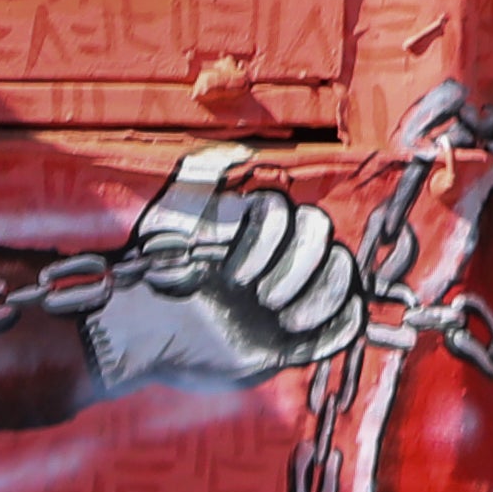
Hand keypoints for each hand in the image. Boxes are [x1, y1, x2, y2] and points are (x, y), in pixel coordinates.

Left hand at [81, 144, 365, 397]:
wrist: (145, 336)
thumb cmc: (156, 276)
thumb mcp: (171, 215)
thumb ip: (202, 173)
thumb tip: (243, 150)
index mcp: (257, 231)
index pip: (294, 216)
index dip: (270, 243)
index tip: (234, 276)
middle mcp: (280, 261)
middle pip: (323, 241)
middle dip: (297, 271)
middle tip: (261, 300)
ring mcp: (293, 299)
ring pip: (345, 278)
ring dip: (321, 296)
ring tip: (283, 321)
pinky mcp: (298, 341)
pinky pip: (348, 323)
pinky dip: (343, 322)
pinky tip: (306, 331)